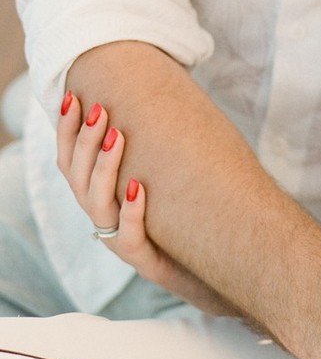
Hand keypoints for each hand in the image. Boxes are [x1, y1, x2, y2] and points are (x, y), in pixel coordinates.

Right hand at [56, 91, 237, 315]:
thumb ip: (153, 143)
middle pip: (78, 179)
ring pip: (97, 205)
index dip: (66, 131)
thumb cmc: (188, 214)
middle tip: (99, 108)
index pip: (71, 162)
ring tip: (117, 135)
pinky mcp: (145, 260)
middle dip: (85, 141)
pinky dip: (131, 210)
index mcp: (102, 196)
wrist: (217, 265)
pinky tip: (138, 187)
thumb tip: (158, 93)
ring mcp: (121, 241)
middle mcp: (105, 218)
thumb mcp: (165, 174)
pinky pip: (129, 237)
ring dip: (105, 167)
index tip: (72, 96)